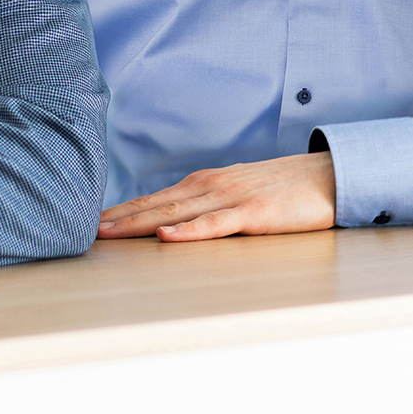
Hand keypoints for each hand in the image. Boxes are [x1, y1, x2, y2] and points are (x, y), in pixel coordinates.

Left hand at [97, 152, 336, 240]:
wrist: (328, 175)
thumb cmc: (284, 188)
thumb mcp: (239, 192)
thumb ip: (209, 204)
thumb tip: (178, 221)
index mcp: (204, 183)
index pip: (154, 199)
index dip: (122, 211)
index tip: (92, 222)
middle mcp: (210, 186)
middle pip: (155, 205)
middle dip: (118, 218)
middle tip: (84, 230)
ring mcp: (230, 198)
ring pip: (176, 214)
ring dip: (139, 224)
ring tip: (109, 233)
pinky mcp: (253, 213)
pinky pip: (215, 225)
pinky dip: (189, 232)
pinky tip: (167, 237)